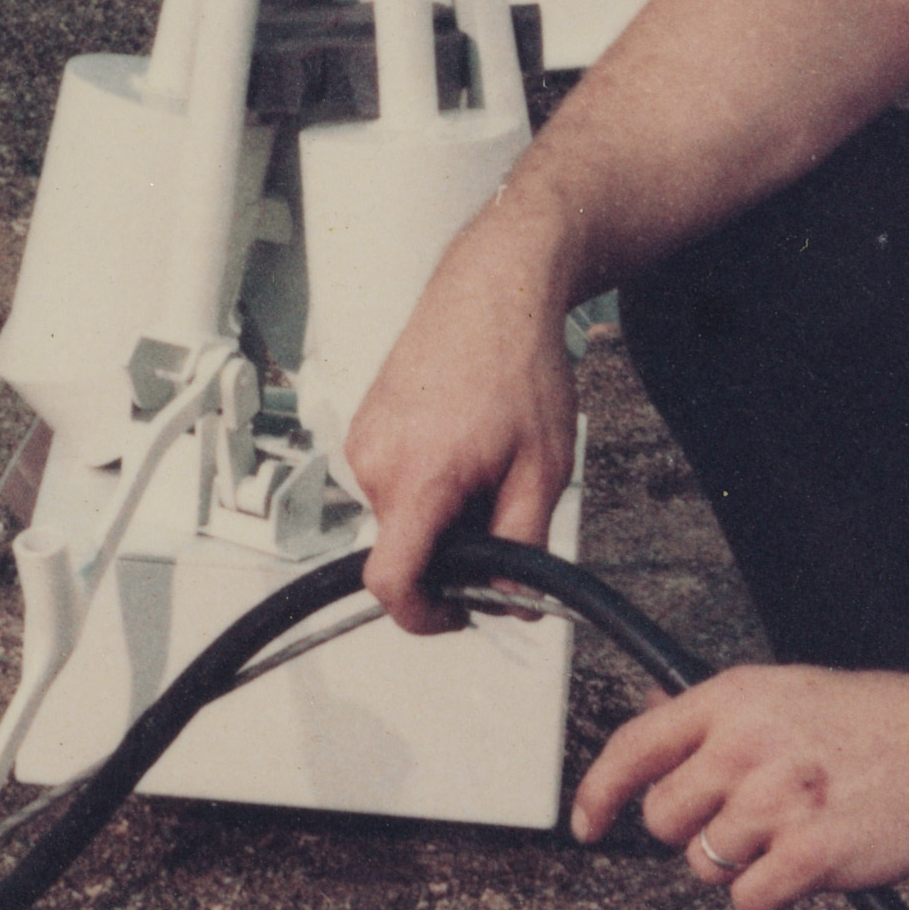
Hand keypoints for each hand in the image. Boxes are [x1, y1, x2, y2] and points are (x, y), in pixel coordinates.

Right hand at [342, 197, 582, 637]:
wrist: (491, 292)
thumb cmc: (516, 365)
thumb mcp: (544, 469)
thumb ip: (525, 547)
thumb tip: (513, 598)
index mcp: (417, 479)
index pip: (391, 583)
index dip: (424, 617)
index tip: (456, 616)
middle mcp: (375, 463)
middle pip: (405, 548)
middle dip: (454, 549)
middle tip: (504, 507)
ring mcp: (364, 441)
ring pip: (402, 514)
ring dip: (444, 511)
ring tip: (488, 461)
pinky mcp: (365, 426)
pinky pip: (394, 480)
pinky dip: (429, 482)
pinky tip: (465, 443)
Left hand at [575, 660, 908, 909]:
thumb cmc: (873, 719)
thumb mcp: (782, 690)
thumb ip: (713, 713)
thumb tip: (648, 713)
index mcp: (731, 700)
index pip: (633, 747)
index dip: (599, 792)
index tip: (586, 824)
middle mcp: (745, 747)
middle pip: (664, 818)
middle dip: (694, 830)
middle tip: (743, 822)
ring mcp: (777, 801)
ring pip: (704, 863)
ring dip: (739, 863)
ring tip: (789, 833)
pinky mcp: (811, 854)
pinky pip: (747, 900)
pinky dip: (769, 894)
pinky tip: (804, 865)